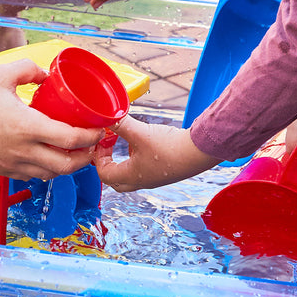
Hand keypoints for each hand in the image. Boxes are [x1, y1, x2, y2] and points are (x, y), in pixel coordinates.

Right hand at [0, 61, 104, 178]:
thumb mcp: (3, 74)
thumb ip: (30, 69)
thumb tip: (47, 75)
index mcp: (28, 126)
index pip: (71, 139)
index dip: (90, 137)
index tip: (98, 130)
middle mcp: (24, 150)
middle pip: (67, 165)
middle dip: (85, 158)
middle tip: (91, 147)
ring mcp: (13, 163)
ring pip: (50, 174)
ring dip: (66, 167)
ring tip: (73, 154)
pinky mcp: (2, 170)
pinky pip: (31, 176)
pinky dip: (45, 170)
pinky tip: (46, 158)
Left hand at [95, 115, 218, 191]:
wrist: (198, 152)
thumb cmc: (169, 147)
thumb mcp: (140, 132)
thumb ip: (121, 124)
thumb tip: (106, 115)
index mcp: (131, 176)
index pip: (104, 174)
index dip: (98, 157)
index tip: (101, 141)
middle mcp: (141, 181)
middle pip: (115, 180)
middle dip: (107, 163)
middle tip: (108, 146)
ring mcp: (153, 178)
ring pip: (129, 174)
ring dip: (122, 159)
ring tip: (125, 140)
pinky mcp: (163, 171)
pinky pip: (143, 168)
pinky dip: (136, 156)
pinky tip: (143, 141)